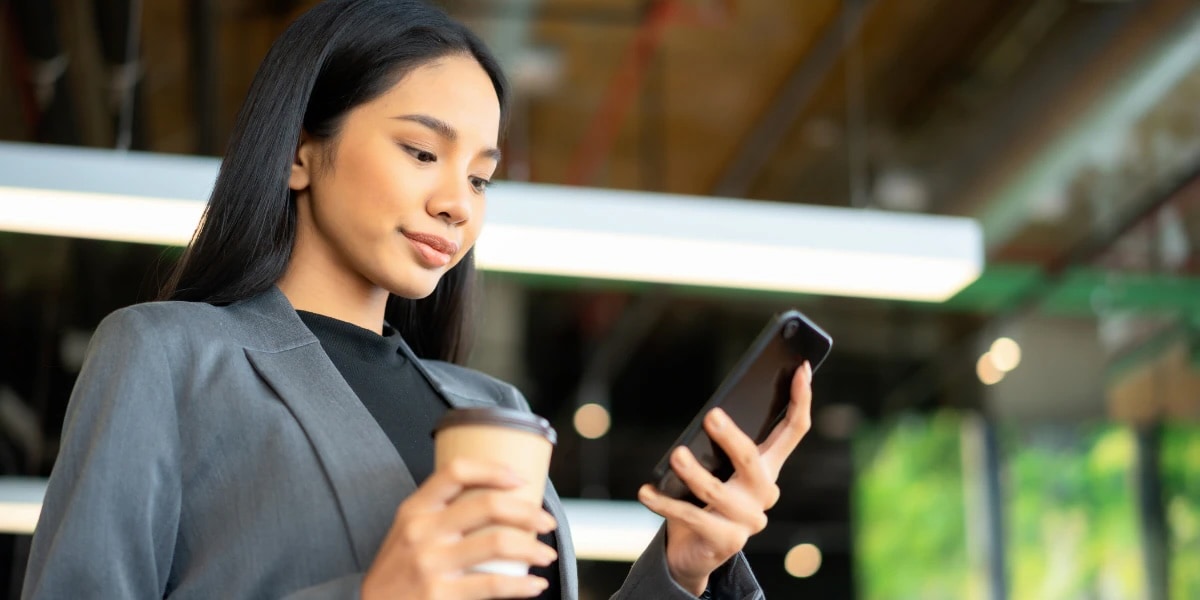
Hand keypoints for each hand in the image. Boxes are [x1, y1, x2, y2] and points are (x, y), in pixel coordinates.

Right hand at [362, 458, 558, 599]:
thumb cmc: (398, 572)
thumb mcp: (407, 533)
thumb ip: (438, 515)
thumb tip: (497, 503)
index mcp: (414, 509)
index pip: (456, 471)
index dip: (493, 469)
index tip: (520, 479)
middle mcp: (422, 531)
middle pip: (487, 505)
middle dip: (528, 511)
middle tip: (547, 521)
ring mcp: (430, 563)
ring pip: (498, 542)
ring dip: (533, 548)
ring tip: (546, 554)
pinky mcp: (440, 595)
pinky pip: (494, 584)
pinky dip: (522, 586)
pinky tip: (534, 585)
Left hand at [638, 361, 813, 595]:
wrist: (695, 552)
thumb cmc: (704, 498)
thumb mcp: (716, 467)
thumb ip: (717, 444)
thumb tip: (708, 415)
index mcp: (768, 467)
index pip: (794, 430)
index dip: (801, 399)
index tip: (801, 367)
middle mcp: (765, 493)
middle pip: (753, 459)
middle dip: (732, 437)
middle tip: (711, 416)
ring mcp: (748, 520)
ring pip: (718, 492)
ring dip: (694, 473)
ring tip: (676, 456)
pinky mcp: (725, 541)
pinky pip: (691, 517)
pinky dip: (665, 503)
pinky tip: (646, 492)